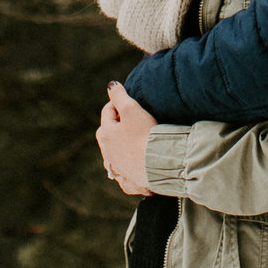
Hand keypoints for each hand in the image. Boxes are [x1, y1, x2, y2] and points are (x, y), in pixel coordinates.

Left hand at [95, 82, 157, 196]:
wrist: (161, 164)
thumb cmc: (146, 134)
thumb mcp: (132, 109)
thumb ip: (119, 96)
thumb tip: (111, 85)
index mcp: (106, 134)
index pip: (108, 111)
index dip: (118, 103)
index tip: (130, 101)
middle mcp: (108, 153)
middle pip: (107, 134)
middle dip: (115, 125)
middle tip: (130, 119)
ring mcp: (118, 169)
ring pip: (114, 154)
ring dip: (120, 146)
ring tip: (133, 141)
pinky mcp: (129, 182)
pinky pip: (124, 175)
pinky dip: (127, 169)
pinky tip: (135, 165)